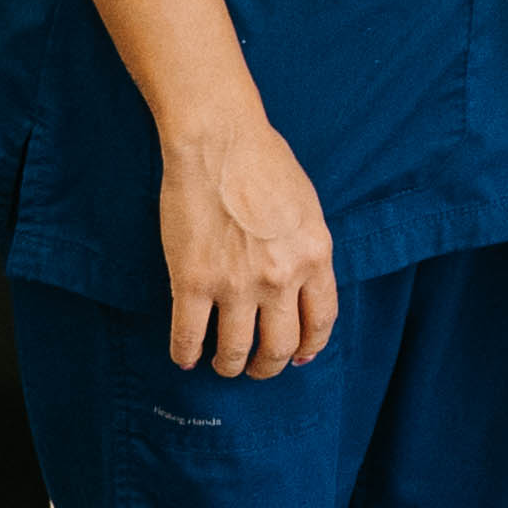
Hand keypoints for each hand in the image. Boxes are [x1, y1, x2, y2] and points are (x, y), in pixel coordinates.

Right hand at [158, 112, 336, 378]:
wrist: (219, 139)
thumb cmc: (264, 163)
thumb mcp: (307, 208)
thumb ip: (307, 250)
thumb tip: (303, 285)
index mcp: (315, 255)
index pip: (321, 321)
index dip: (310, 348)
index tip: (300, 358)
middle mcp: (281, 277)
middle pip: (281, 346)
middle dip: (269, 366)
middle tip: (257, 368)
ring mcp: (237, 283)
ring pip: (236, 351)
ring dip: (229, 366)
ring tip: (223, 364)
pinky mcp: (194, 281)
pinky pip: (188, 338)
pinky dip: (186, 355)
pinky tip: (186, 357)